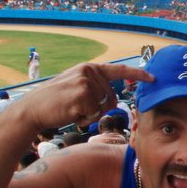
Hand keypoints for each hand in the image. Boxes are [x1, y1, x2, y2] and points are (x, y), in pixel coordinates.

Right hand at [17, 63, 151, 129]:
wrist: (33, 109)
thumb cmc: (56, 101)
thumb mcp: (76, 85)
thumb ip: (95, 86)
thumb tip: (114, 99)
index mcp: (90, 68)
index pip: (119, 69)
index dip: (137, 74)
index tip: (153, 78)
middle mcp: (89, 72)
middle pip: (112, 97)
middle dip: (98, 109)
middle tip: (77, 107)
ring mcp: (86, 83)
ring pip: (103, 107)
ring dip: (90, 115)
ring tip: (72, 109)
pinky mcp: (82, 96)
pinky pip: (94, 114)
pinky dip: (84, 119)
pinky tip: (70, 114)